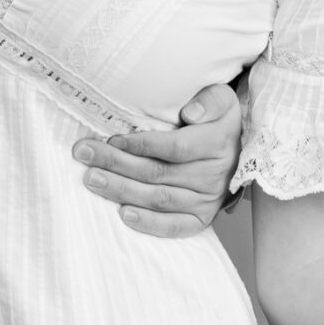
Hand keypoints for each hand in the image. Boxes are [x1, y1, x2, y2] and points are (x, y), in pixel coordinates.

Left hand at [73, 79, 242, 237]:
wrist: (239, 147)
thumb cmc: (220, 119)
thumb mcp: (221, 98)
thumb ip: (209, 100)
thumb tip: (190, 112)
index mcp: (216, 144)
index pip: (174, 148)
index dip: (141, 144)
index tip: (112, 137)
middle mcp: (212, 176)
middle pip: (158, 173)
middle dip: (116, 163)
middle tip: (84, 154)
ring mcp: (207, 201)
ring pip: (159, 199)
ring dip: (121, 190)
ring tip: (91, 179)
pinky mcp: (201, 218)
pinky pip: (174, 226)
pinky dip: (148, 224)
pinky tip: (123, 214)